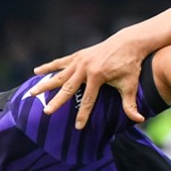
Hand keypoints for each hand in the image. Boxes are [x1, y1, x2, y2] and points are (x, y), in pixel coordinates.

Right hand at [30, 32, 152, 129]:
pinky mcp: (78, 55)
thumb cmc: (130, 65)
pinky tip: (36, 72)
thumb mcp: (130, 85)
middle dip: (56, 102)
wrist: (128, 43)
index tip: (77, 127)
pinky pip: (60, 63)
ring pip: (59, 75)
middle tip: (46, 112)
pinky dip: (48, 67)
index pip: (88, 100)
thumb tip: (139, 120)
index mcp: (97, 76)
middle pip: (67, 88)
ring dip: (45, 84)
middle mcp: (85, 68)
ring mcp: (80, 60)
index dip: (83, 115)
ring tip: (32, 93)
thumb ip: (131, 104)